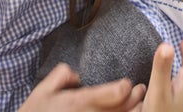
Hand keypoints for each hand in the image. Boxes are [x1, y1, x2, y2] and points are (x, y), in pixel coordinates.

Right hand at [19, 63, 144, 111]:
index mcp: (79, 102)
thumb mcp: (42, 90)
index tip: (126, 84)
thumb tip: (76, 74)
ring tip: (138, 105)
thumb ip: (61, 75)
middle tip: (140, 90)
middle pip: (124, 109)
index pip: (116, 93)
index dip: (125, 87)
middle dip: (136, 98)